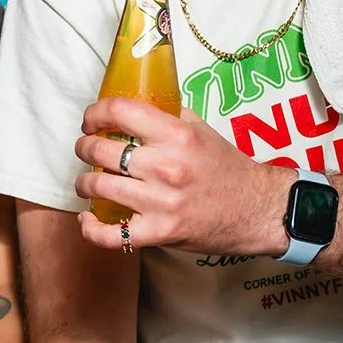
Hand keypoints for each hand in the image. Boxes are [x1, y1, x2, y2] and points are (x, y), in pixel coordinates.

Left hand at [74, 97, 293, 257]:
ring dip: (84, 183)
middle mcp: (165, 167)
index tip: (91, 120)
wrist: (258, 210)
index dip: (95, 113)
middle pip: (100, 150)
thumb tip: (132, 108)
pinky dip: (92, 228)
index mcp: (176, 135)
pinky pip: (112, 235)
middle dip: (84, 147)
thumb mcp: (200, 129)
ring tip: (87, 181)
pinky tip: (88, 219)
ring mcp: (160, 203)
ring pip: (98, 187)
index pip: (119, 111)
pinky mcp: (160, 233)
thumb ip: (166, 115)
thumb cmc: (228, 167)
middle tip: (86, 148)